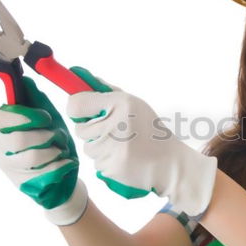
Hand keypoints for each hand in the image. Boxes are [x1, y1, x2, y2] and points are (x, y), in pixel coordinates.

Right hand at [0, 76, 87, 224]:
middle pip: (17, 139)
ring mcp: (11, 167)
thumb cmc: (54, 143)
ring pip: (31, 157)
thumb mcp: (49, 119)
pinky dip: (60, 165)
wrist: (65, 175)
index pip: (0, 118)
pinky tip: (65, 163)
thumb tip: (26, 80)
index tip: (45, 118)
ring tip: (62, 150)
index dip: (24, 116)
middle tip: (57, 136)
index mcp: (6, 127)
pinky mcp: (23, 184)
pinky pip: (44, 173)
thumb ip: (38, 101)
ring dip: (54, 151)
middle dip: (44, 136)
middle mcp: (2, 147)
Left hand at [66, 73, 216, 219]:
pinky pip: (96, 162)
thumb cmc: (150, 130)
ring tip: (123, 146)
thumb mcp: (133, 104)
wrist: (169, 163)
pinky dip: (107, 161)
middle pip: (80, 128)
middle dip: (93, 129)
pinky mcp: (111, 168)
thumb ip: (106, 92)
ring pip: (88, 147)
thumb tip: (78, 76)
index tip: (84, 111)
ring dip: (100, 147)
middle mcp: (115, 126)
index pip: (76, 104)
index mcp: (121, 104)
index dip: (78, 107)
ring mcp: (113, 150)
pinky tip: (125, 159)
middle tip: (116, 131)